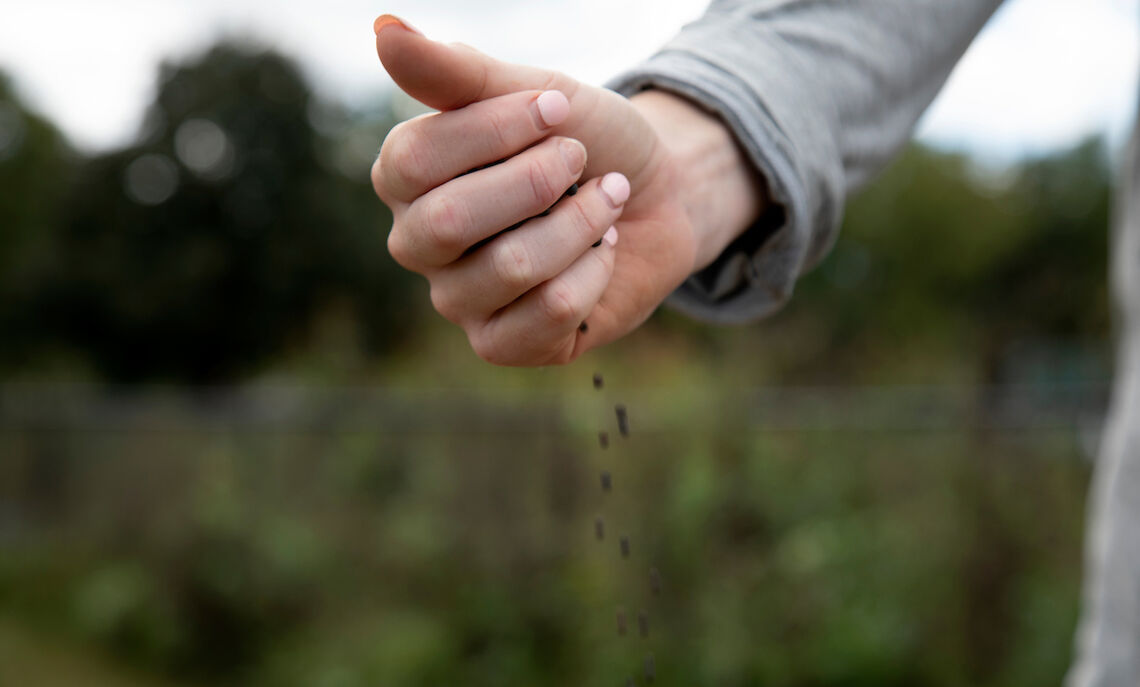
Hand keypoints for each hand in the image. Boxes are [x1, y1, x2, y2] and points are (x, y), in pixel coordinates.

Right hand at [372, 15, 763, 364]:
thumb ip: (459, 73)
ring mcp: (459, 299)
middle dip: (537, 181)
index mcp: (407, 178)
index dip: (493, 131)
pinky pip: (549, 313)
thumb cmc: (585, 141)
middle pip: (448, 221)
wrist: (656, 196)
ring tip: (605, 201)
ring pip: (513, 268)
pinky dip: (595, 272)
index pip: (413, 158)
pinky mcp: (504, 343)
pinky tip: (602, 254)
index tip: (558, 108)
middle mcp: (419, 244)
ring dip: (581, 223)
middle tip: (579, 158)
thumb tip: (382, 31)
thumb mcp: (533, 92)